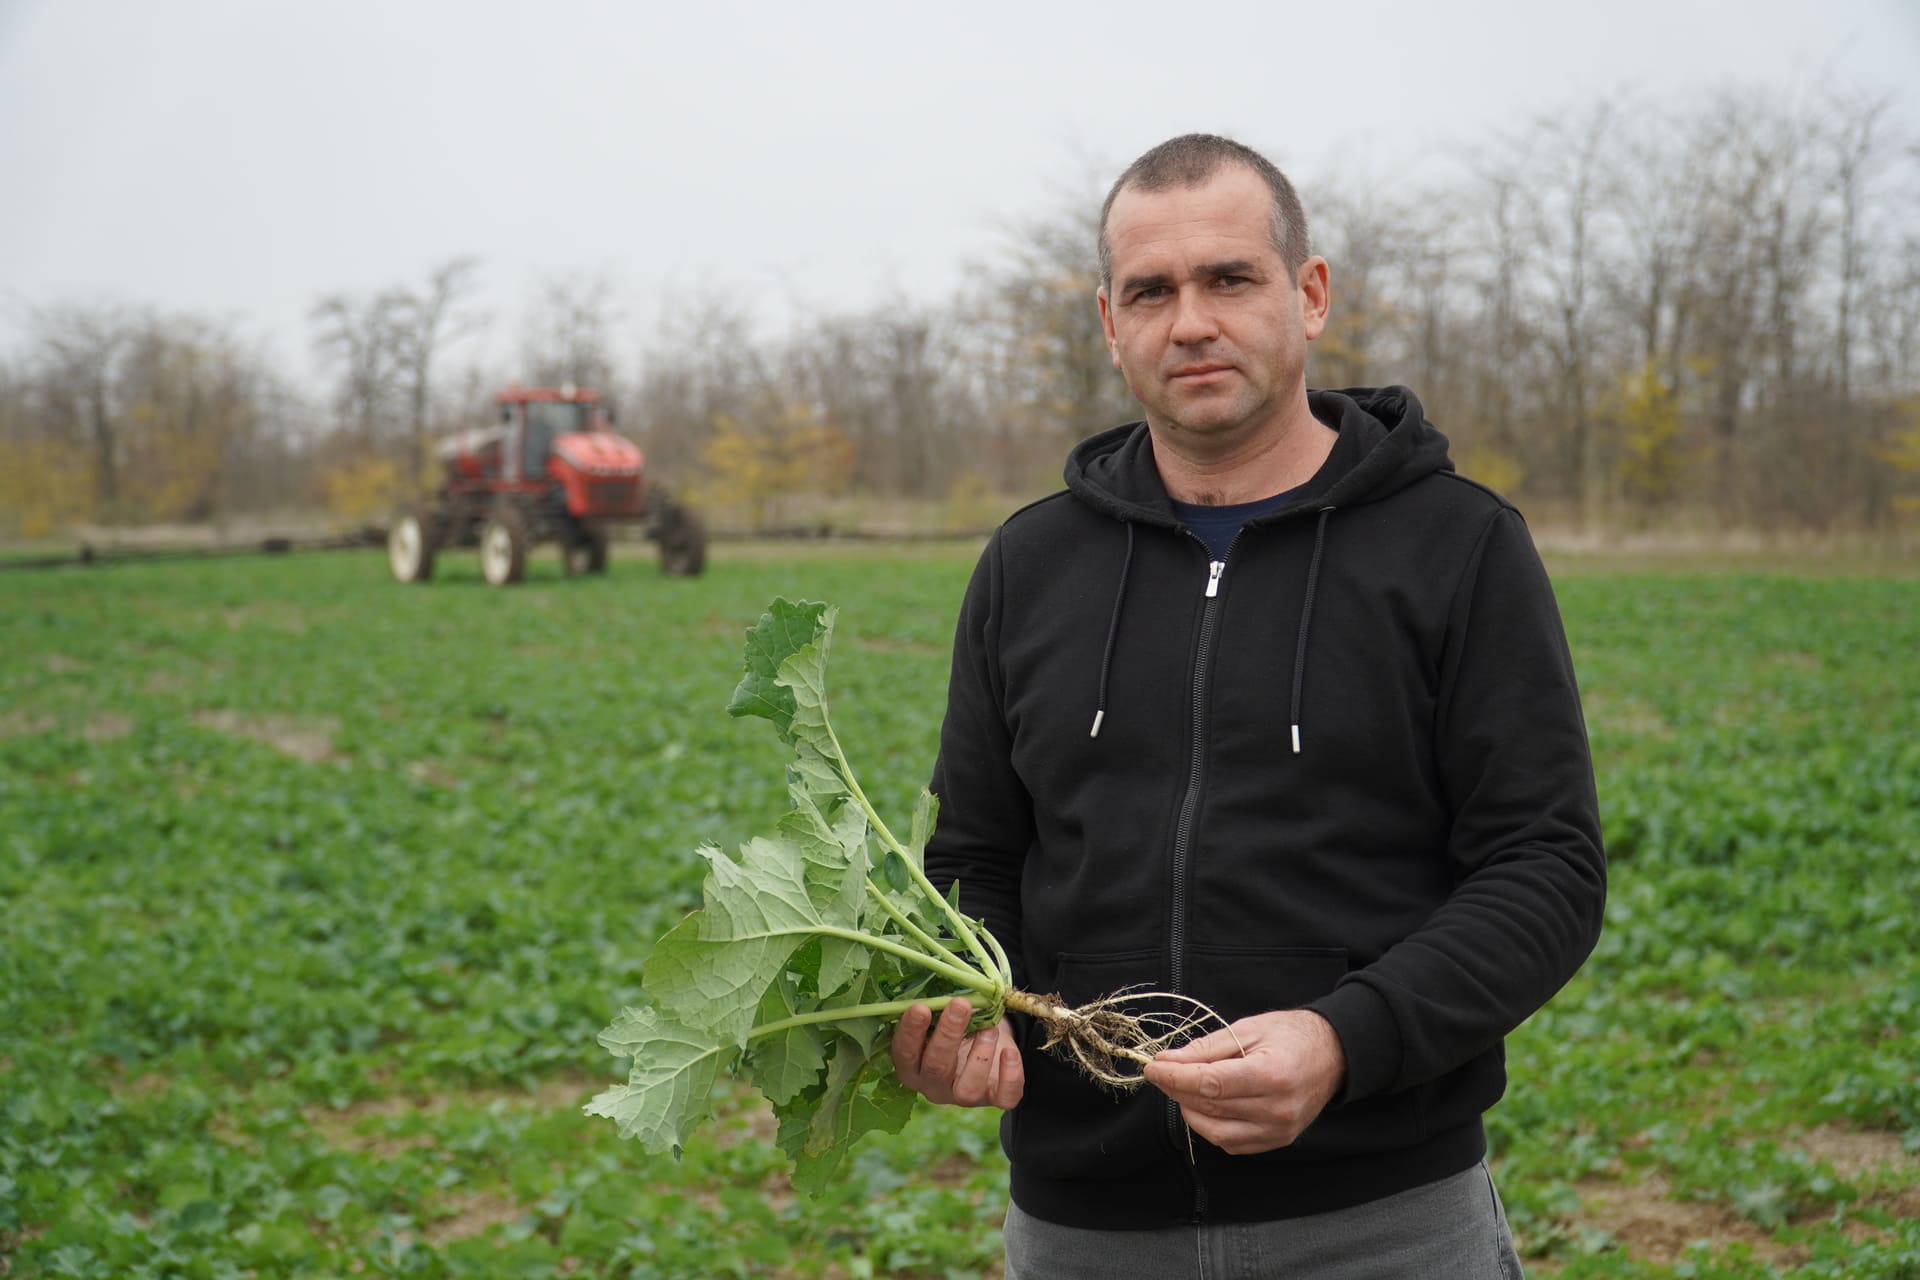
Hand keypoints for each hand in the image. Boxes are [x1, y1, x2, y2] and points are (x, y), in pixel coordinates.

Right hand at [890, 998, 1023, 1108]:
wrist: (985, 1045)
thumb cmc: (955, 1027)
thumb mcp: (942, 1017)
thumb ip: (937, 1008)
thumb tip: (942, 984)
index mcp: (913, 1066)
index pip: (904, 1054)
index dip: (911, 1032)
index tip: (920, 1007)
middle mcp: (934, 1086)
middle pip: (936, 1068)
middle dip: (948, 1035)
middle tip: (960, 1005)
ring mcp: (963, 1095)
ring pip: (967, 1089)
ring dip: (980, 1054)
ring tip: (989, 1027)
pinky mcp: (994, 1098)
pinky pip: (1004, 1098)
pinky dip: (1010, 1075)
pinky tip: (1009, 1052)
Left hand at [1141, 1010, 1345, 1154]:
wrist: (1333, 1056)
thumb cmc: (1292, 1035)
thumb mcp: (1249, 1028)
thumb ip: (1206, 1048)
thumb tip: (1167, 1061)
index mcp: (1271, 1075)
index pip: (1209, 1084)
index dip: (1174, 1078)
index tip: (1152, 1068)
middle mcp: (1276, 1110)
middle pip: (1209, 1107)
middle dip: (1177, 1089)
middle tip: (1162, 1071)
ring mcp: (1278, 1131)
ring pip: (1215, 1131)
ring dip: (1190, 1109)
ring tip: (1183, 1086)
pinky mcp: (1277, 1142)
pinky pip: (1230, 1143)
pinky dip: (1210, 1126)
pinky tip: (1207, 1104)